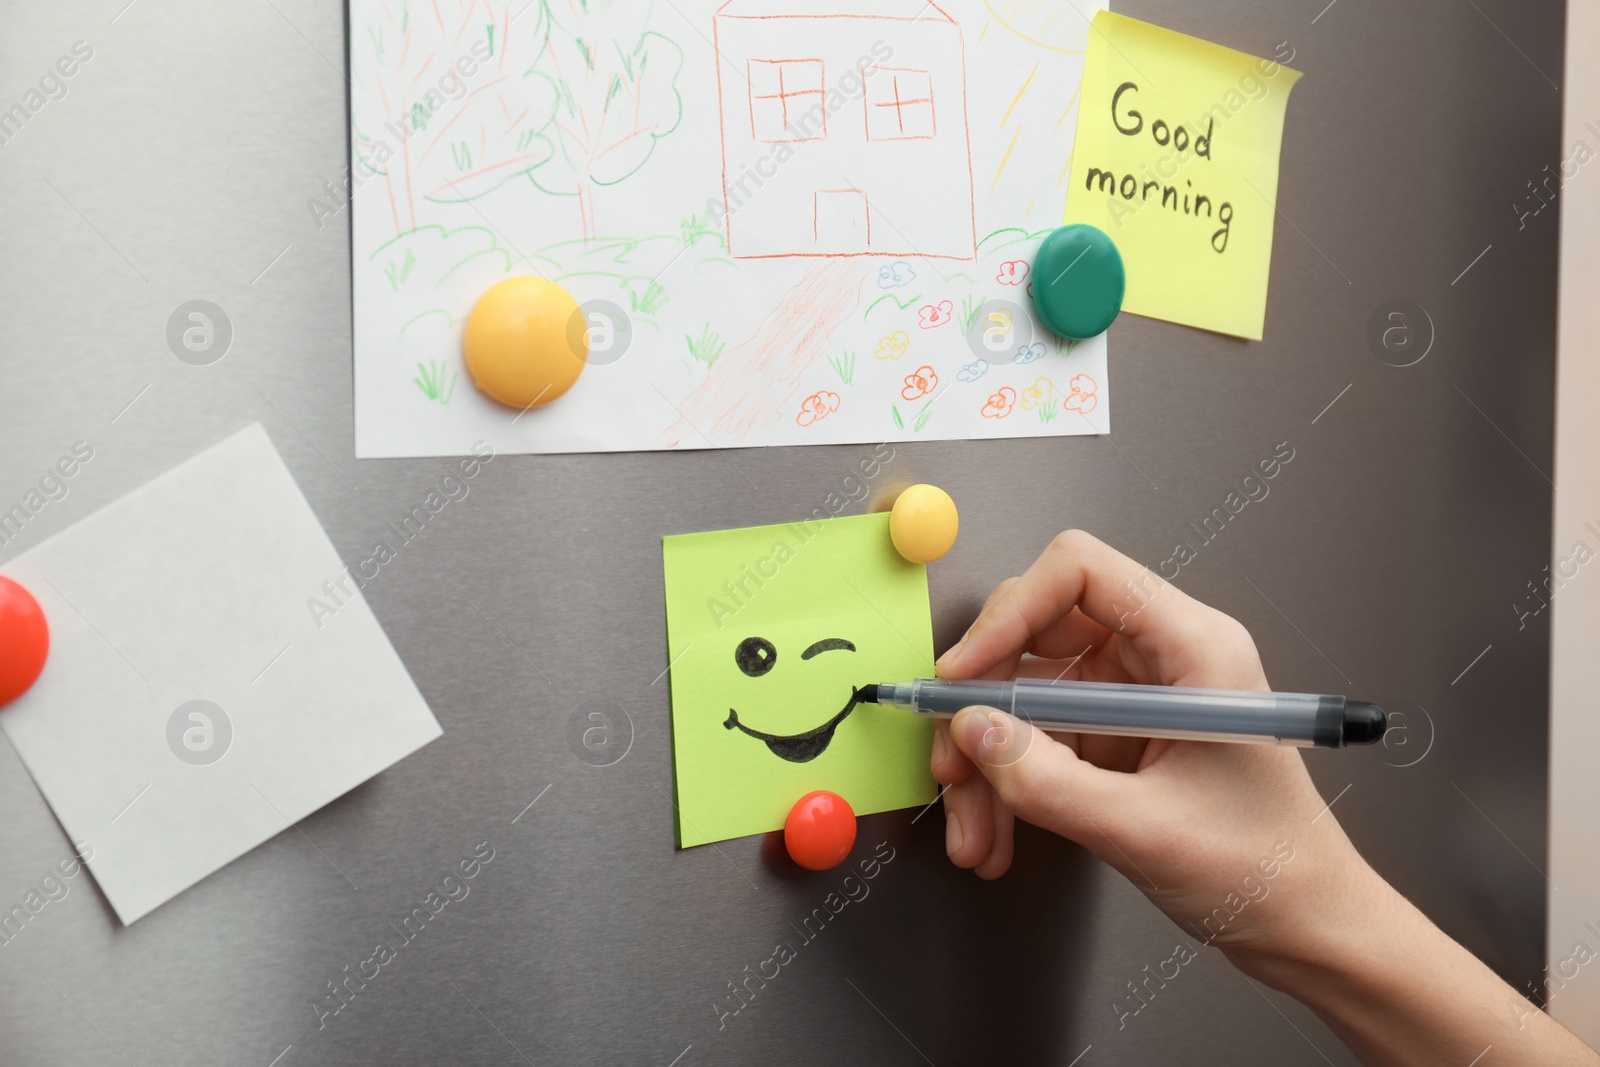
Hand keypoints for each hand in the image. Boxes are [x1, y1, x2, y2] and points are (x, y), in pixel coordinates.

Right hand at [932, 531, 1373, 969]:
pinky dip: (1008, 785)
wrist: (1307, 927)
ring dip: (987, 762)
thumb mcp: (1146, 831)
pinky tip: (996, 835)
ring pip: (1026, 695)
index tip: (964, 674)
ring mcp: (1135, 696)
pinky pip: (1039, 740)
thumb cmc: (1267, 871)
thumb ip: (1047, 781)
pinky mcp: (1117, 736)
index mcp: (1194, 646)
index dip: (1010, 614)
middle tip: (953, 763)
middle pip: (1037, 633)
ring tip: (973, 830)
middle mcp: (1161, 657)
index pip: (1080, 572)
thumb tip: (972, 730)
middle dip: (984, 704)